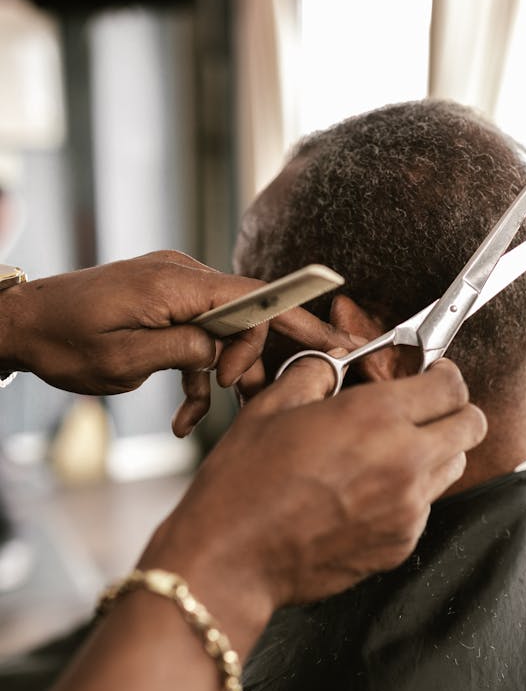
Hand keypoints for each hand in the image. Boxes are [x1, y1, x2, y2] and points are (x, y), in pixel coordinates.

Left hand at [3, 251, 355, 435]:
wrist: (23, 324)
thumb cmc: (66, 341)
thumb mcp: (128, 359)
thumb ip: (186, 351)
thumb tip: (225, 351)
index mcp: (179, 283)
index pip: (257, 296)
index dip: (299, 320)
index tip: (330, 348)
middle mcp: (184, 276)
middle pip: (248, 314)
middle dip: (254, 361)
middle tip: (247, 400)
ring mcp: (174, 288)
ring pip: (224, 330)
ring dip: (221, 375)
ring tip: (200, 414)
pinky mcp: (164, 303)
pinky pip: (198, 336)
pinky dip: (196, 373)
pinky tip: (182, 413)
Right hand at [139, 358, 486, 642]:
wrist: (232, 557)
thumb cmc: (244, 482)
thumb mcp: (272, 407)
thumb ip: (316, 373)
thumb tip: (335, 364)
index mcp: (376, 417)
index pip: (451, 384)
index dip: (444, 373)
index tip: (431, 374)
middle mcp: (404, 462)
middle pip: (472, 425)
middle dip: (454, 411)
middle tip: (424, 410)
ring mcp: (408, 509)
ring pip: (453, 467)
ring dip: (434, 452)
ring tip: (388, 453)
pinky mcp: (401, 545)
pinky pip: (424, 510)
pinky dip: (406, 496)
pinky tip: (363, 495)